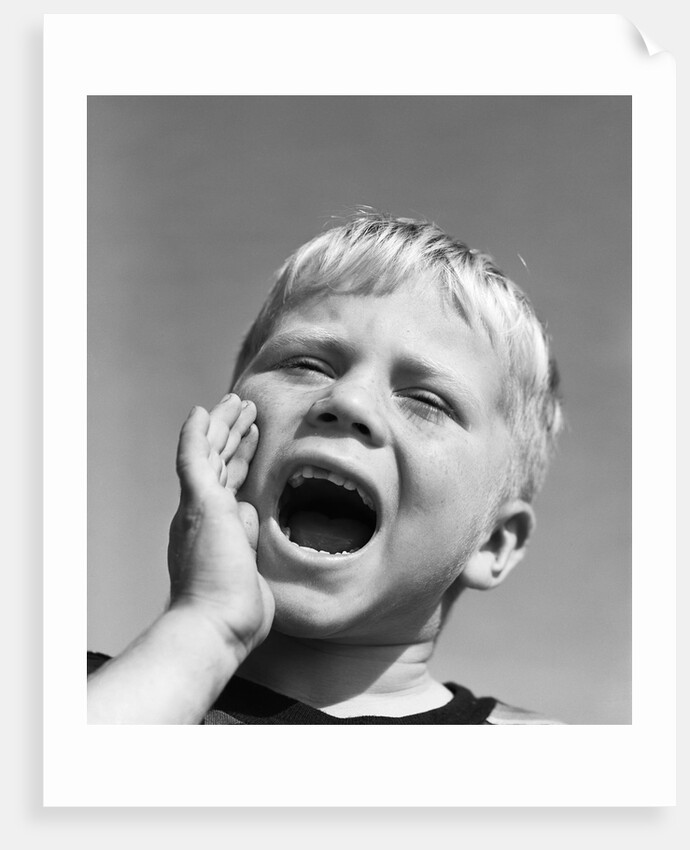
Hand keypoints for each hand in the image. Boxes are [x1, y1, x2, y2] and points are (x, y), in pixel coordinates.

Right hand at [168, 394, 274, 658]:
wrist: (214, 628)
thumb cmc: (234, 613)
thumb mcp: (251, 569)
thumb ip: (249, 539)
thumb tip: (250, 511)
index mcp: (214, 531)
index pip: (228, 484)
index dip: (239, 458)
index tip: (250, 438)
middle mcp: (201, 516)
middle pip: (218, 462)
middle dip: (232, 434)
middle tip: (244, 408)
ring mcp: (199, 508)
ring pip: (209, 453)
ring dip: (225, 424)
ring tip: (239, 400)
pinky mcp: (201, 504)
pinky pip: (194, 458)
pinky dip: (197, 433)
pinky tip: (203, 410)